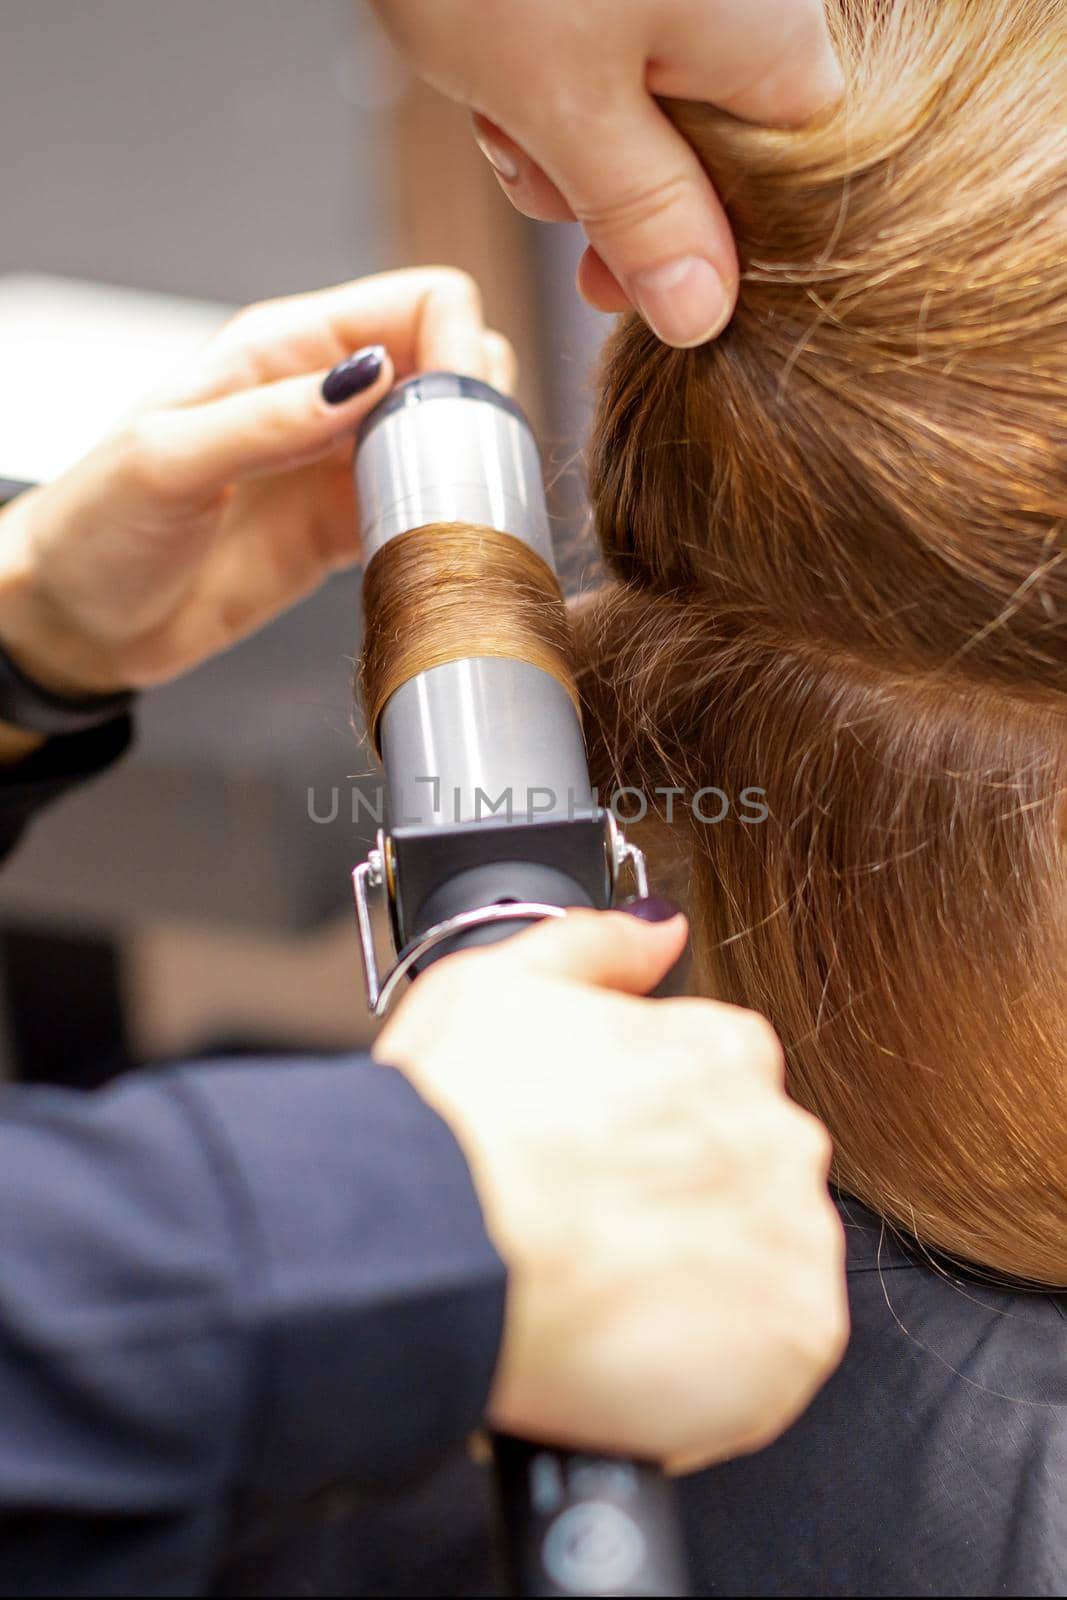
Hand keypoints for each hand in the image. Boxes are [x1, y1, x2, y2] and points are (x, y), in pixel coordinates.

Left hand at [0, 269, 513, 703]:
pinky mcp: (346, 530)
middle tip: (455, 469)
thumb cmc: (98, 528)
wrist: (81, 621)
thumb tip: (372, 379)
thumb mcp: (170, 458)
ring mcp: (341, 464)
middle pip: (453, 363)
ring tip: (447, 513)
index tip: (457, 410)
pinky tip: (428, 547)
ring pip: (451, 436)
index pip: (419, 303)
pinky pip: (425, 510)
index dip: (457, 345)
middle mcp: (325, 397)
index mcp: (284, 349)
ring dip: (467, 468)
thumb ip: (272, 417)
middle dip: (475, 406)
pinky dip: (444, 523)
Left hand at [373, 0, 841, 345]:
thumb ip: (644, 220)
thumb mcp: (567, 110)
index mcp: (772, 45)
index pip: (769, 198)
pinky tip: (486, 46)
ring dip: (549, 125)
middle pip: (692, 153)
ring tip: (492, 87)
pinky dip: (534, 63)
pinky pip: (592, 42)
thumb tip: (703, 315)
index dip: (682, 253)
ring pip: (629, 102)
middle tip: (529, 158)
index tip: (604, 281)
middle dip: (596, 181)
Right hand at [374, 909, 847, 1470]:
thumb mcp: (501, 983)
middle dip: (679, 1216)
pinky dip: (713, 1374)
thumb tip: (659, 929)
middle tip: (587, 1244)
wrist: (434, 1247)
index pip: (718, 1093)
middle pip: (745, 1183)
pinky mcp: (797, 1337)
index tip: (595, 1174)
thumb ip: (598, 946)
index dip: (646, 1143)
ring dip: (698, 1294)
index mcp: (724, 1050)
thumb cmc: (453, 1121)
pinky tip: (630, 1360)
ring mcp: (795, 1236)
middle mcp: (779, 1133)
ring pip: (761, 1273)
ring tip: (599, 1306)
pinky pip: (771, 1363)